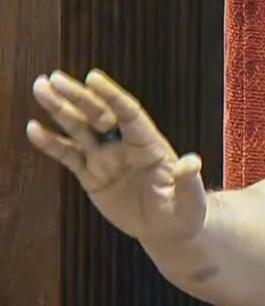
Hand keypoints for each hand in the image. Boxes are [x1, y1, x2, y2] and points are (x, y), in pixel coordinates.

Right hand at [26, 69, 207, 244]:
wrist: (168, 228)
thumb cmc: (185, 210)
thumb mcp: (190, 198)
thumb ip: (188, 180)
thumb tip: (191, 162)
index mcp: (150, 145)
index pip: (129, 113)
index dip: (111, 95)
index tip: (93, 77)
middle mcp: (125, 145)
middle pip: (99, 115)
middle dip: (77, 97)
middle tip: (52, 78)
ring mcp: (106, 158)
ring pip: (79, 129)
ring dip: (59, 109)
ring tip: (39, 88)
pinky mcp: (91, 175)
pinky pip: (68, 156)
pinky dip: (51, 143)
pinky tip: (33, 128)